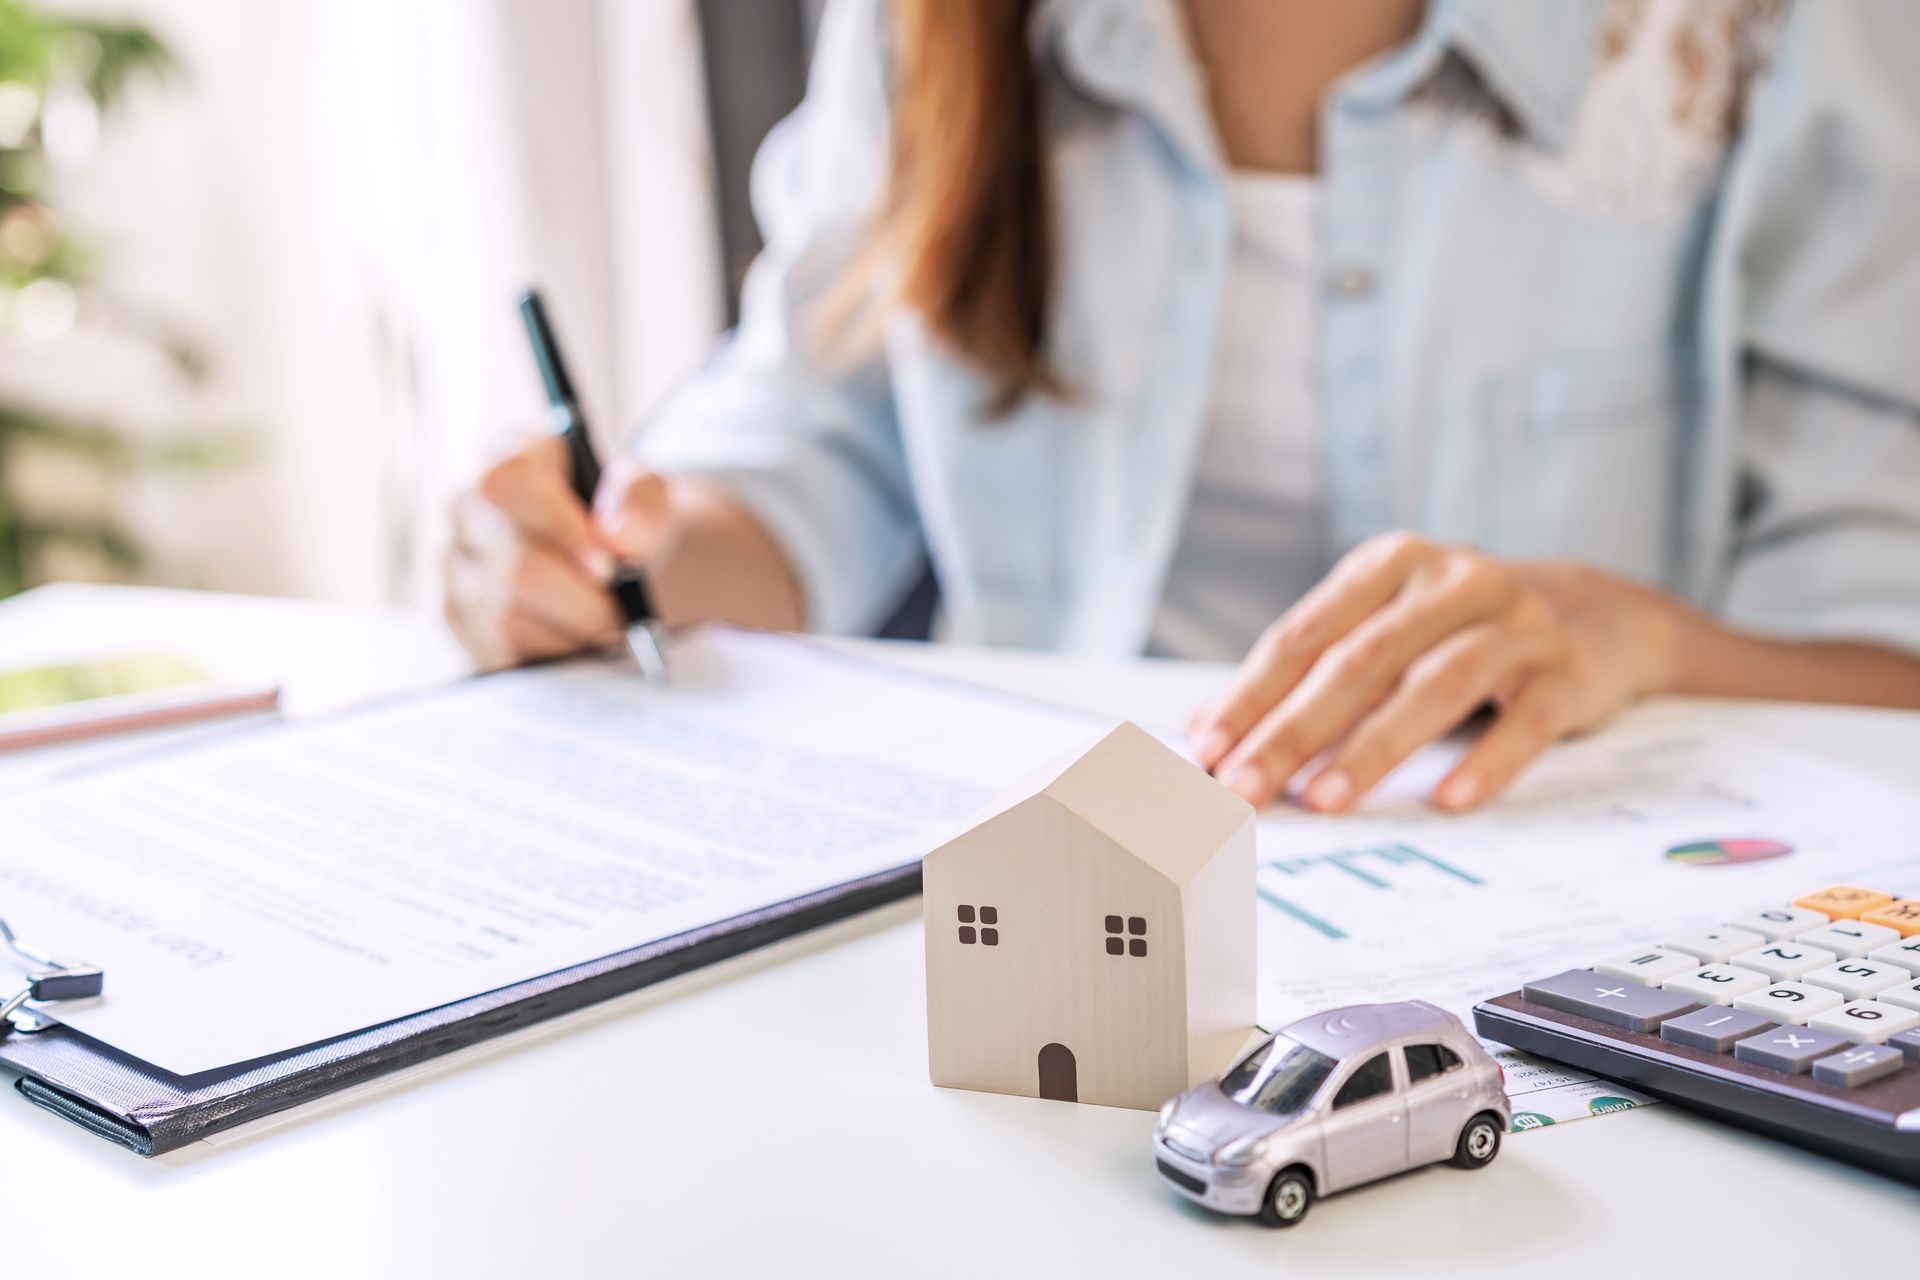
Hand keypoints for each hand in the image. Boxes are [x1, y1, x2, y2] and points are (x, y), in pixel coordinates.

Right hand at [443, 437, 673, 667]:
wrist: (613, 563)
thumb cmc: (623, 521)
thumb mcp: (647, 498)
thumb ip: (642, 504)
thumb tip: (620, 537)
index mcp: (511, 455)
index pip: (513, 484)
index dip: (561, 530)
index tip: (608, 566)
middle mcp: (468, 505)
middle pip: (515, 569)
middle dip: (583, 603)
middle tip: (621, 612)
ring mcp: (453, 561)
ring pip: (507, 620)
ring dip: (570, 633)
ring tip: (602, 624)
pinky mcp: (454, 613)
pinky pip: (497, 652)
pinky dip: (547, 655)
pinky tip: (572, 637)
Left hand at [1187, 533, 1679, 811]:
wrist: (1604, 613)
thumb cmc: (1462, 628)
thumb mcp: (1385, 626)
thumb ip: (1305, 671)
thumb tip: (1205, 732)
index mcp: (1390, 564)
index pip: (1304, 636)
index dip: (1251, 695)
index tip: (1207, 751)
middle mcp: (1452, 582)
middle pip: (1358, 662)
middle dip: (1294, 732)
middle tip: (1246, 790)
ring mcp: (1517, 623)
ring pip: (1434, 686)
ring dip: (1372, 748)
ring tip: (1323, 801)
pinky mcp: (1569, 670)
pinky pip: (1525, 721)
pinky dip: (1486, 761)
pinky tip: (1446, 799)